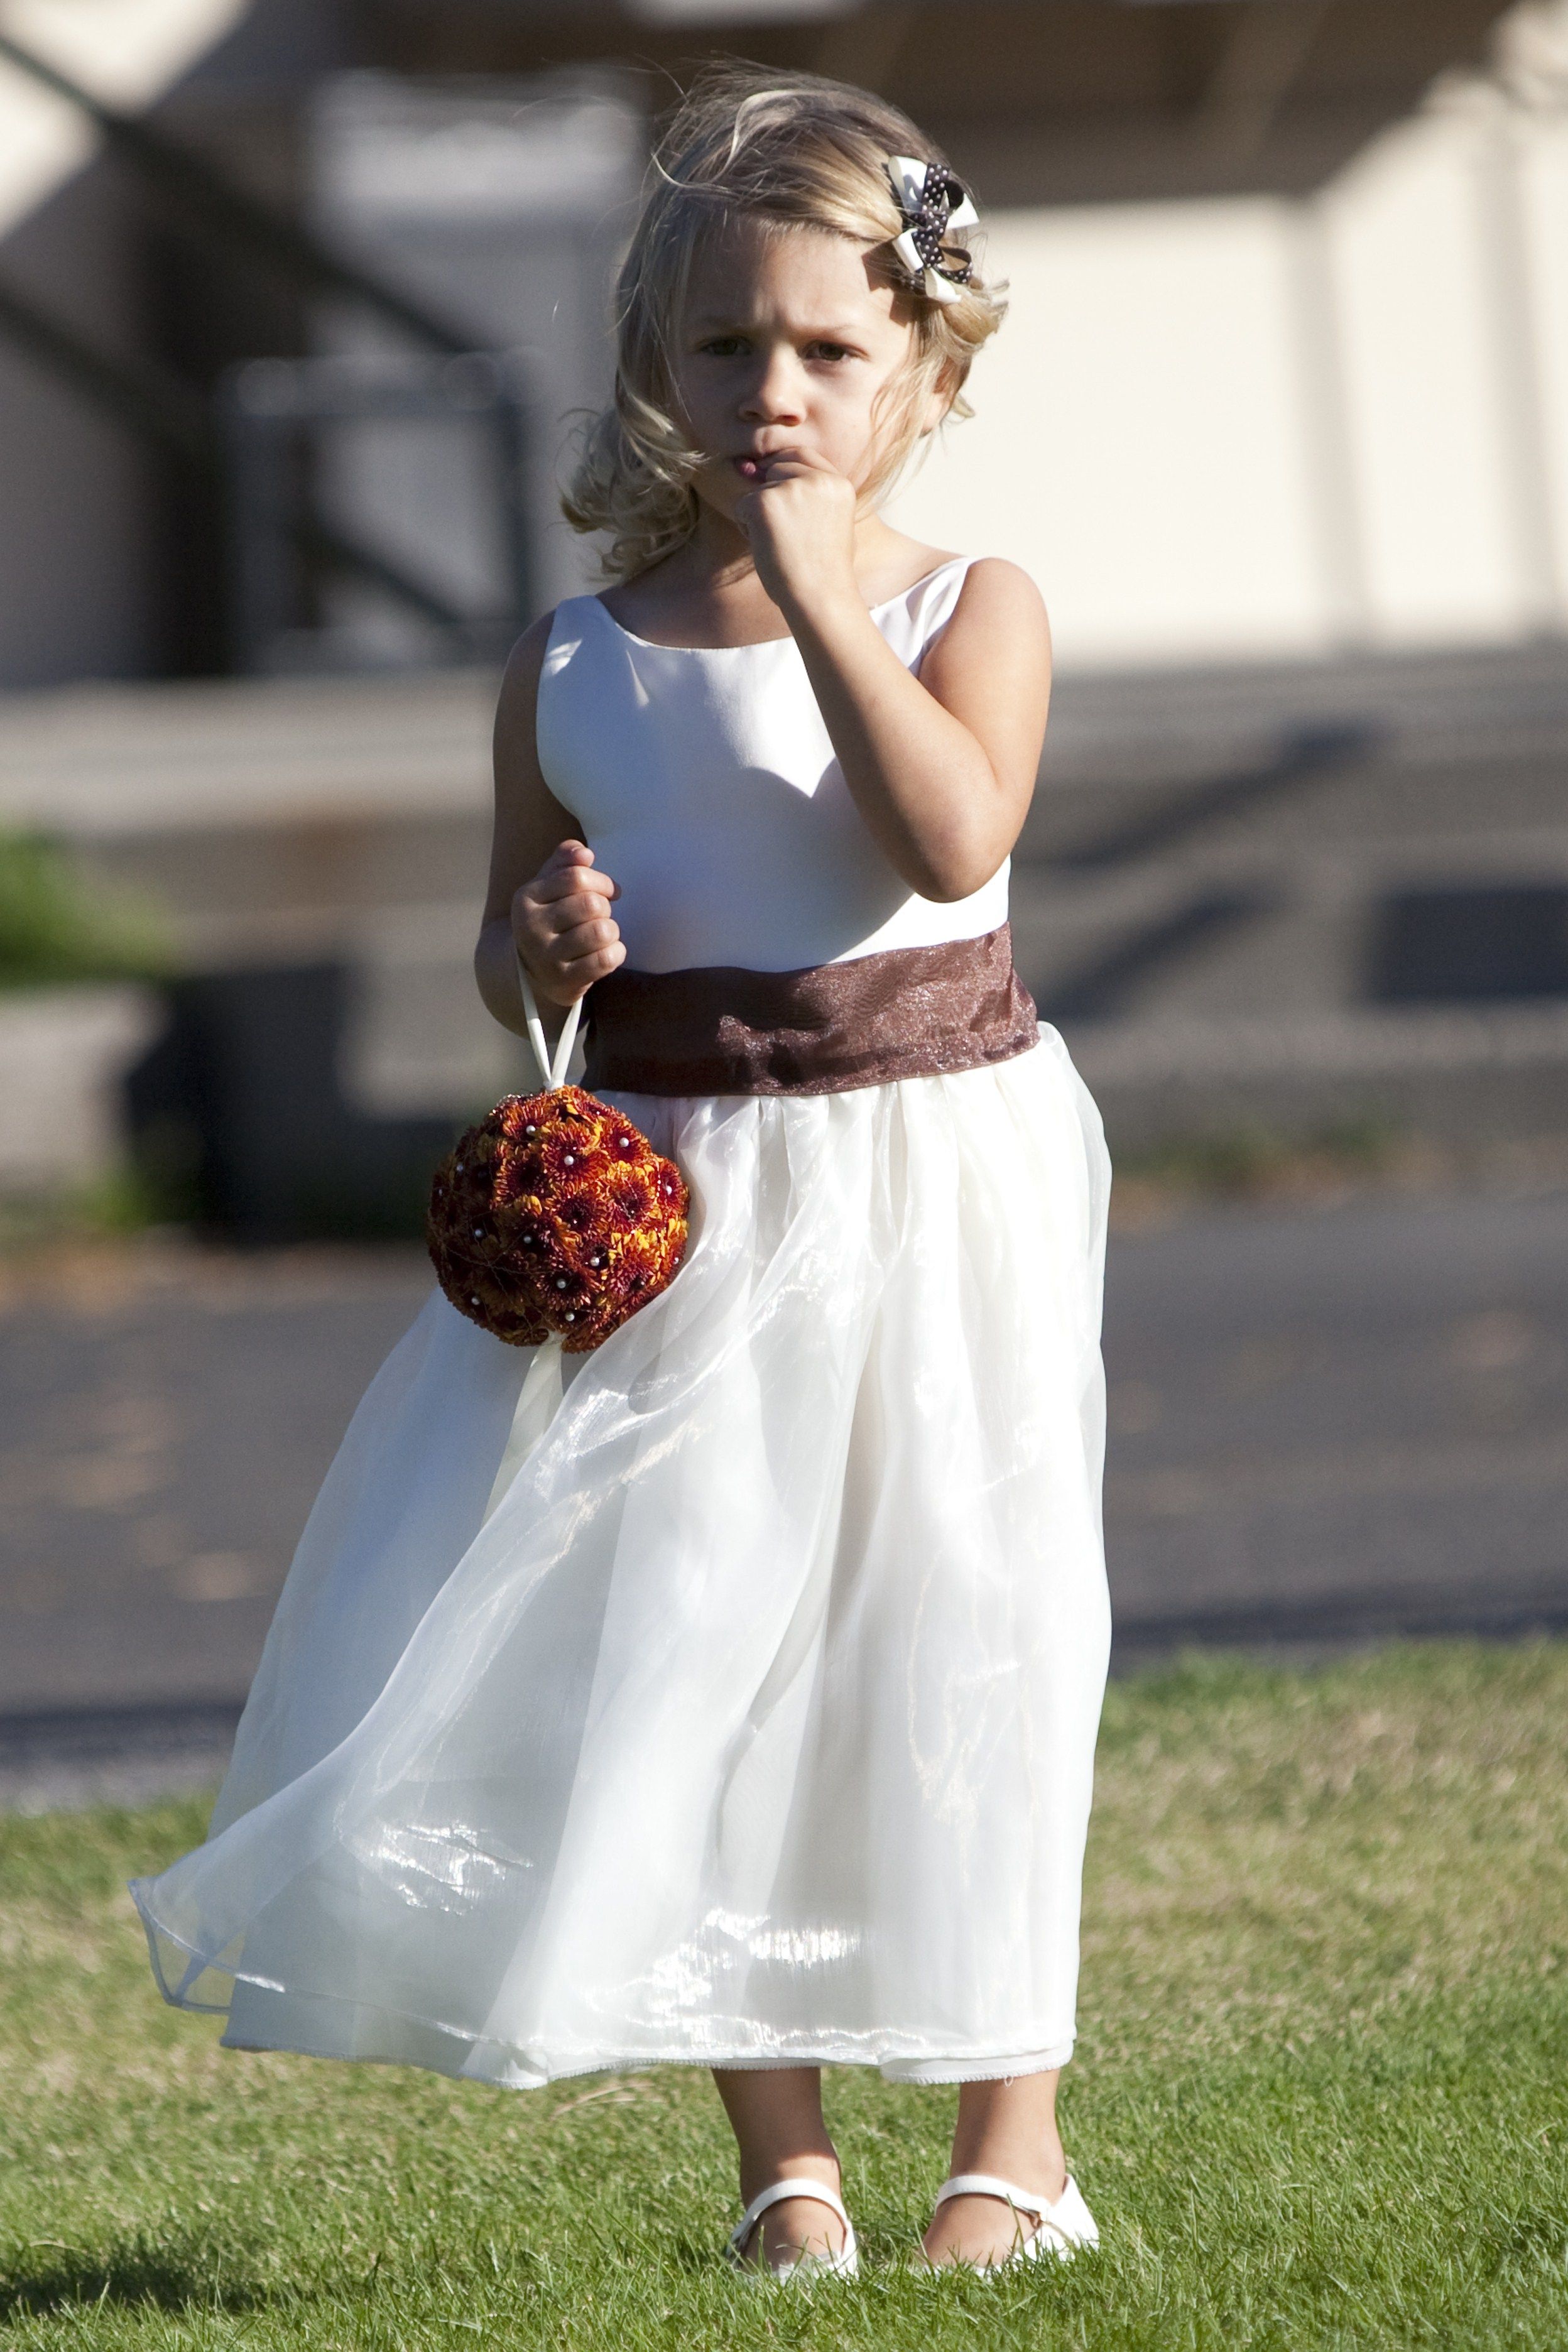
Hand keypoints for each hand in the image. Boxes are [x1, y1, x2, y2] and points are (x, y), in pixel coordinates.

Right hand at [511, 840, 624, 1006]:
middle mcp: (531, 927)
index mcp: (526, 898)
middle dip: (606, 908)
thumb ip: (564, 862)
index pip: (576, 877)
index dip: (602, 882)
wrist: (530, 971)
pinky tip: (608, 952)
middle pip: (592, 904)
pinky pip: (606, 959)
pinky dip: (616, 953)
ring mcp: (546, 957)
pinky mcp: (563, 981)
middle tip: (601, 916)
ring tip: (603, 934)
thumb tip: (584, 853)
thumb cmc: (549, 919)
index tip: (609, 891)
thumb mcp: (547, 886)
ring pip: (602, 931)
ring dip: (611, 931)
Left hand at [734, 449, 857, 622]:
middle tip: (785, 533)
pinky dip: (747, 528)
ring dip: (760, 515)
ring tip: (781, 545)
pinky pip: (742, 505)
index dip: (784, 469)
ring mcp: (791, 487)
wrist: (819, 597)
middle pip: (777, 466)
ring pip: (759, 488)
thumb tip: (748, 467)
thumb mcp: (829, 523)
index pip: (803, 456)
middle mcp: (818, 479)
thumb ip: (805, 494)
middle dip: (770, 492)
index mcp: (838, 483)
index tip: (778, 493)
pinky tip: (767, 548)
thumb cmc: (821, 571)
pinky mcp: (765, 501)